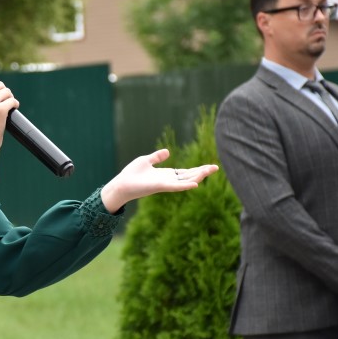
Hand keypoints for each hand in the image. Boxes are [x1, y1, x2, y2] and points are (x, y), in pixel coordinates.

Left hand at [100, 149, 218, 212]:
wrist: (121, 184)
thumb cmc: (131, 174)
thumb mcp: (146, 160)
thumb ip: (157, 157)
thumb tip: (168, 151)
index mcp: (166, 175)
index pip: (185, 172)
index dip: (197, 169)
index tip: (210, 166)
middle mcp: (168, 180)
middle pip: (189, 176)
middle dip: (202, 172)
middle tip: (216, 167)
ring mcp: (165, 184)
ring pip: (185, 181)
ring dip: (198, 176)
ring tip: (210, 171)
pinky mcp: (160, 187)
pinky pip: (175, 186)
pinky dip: (185, 185)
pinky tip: (196, 184)